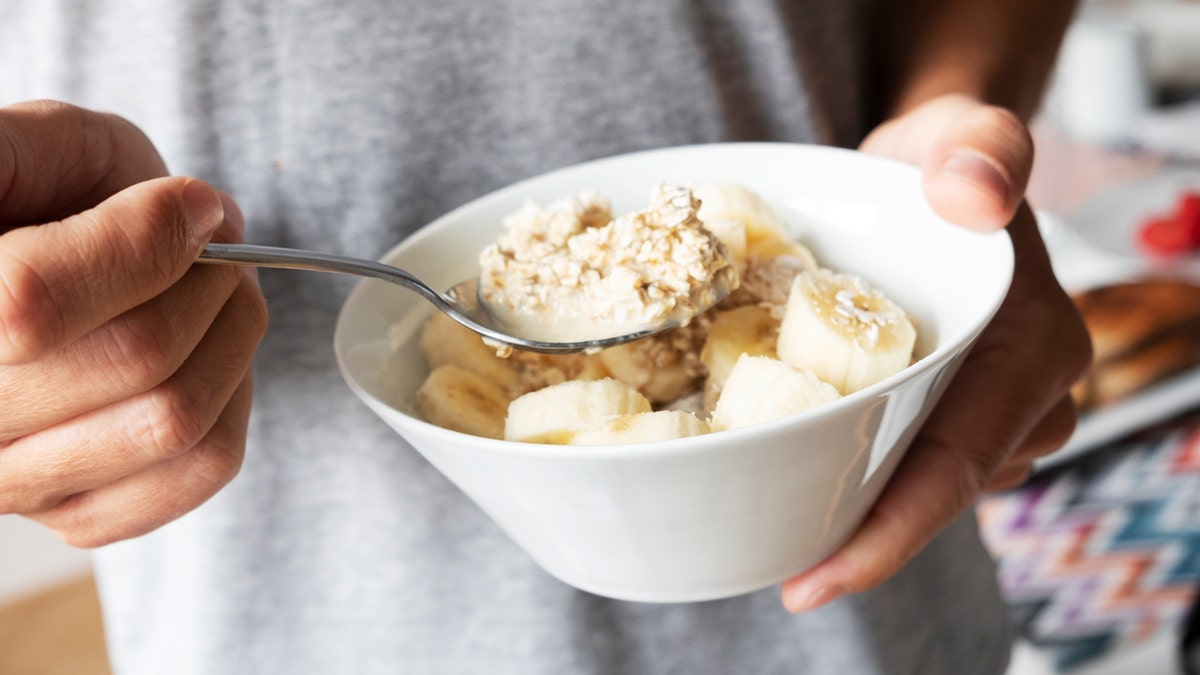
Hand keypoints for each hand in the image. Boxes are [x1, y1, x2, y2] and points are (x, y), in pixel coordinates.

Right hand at [0, 101, 267, 546]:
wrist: (36, 265)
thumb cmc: (33, 195)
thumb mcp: (21, 143)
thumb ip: (37, 150)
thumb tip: (185, 213)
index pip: (34, 302)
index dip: (143, 241)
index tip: (191, 202)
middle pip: (136, 358)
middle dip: (206, 280)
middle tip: (212, 243)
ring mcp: (11, 482)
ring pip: (175, 420)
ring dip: (231, 335)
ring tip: (215, 291)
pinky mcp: (76, 514)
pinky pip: (201, 469)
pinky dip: (234, 399)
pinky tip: (203, 356)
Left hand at [780, 94, 1091, 610]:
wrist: (934, 175)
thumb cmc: (944, 159)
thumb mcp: (961, 133)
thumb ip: (977, 149)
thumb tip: (974, 195)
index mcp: (1029, 347)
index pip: (956, 462)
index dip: (887, 534)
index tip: (815, 581)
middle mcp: (1019, 396)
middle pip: (930, 492)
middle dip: (859, 542)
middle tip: (782, 578)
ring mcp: (985, 412)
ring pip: (914, 481)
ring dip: (850, 507)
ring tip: (773, 533)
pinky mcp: (945, 410)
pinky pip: (899, 456)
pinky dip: (851, 469)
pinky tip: (792, 477)